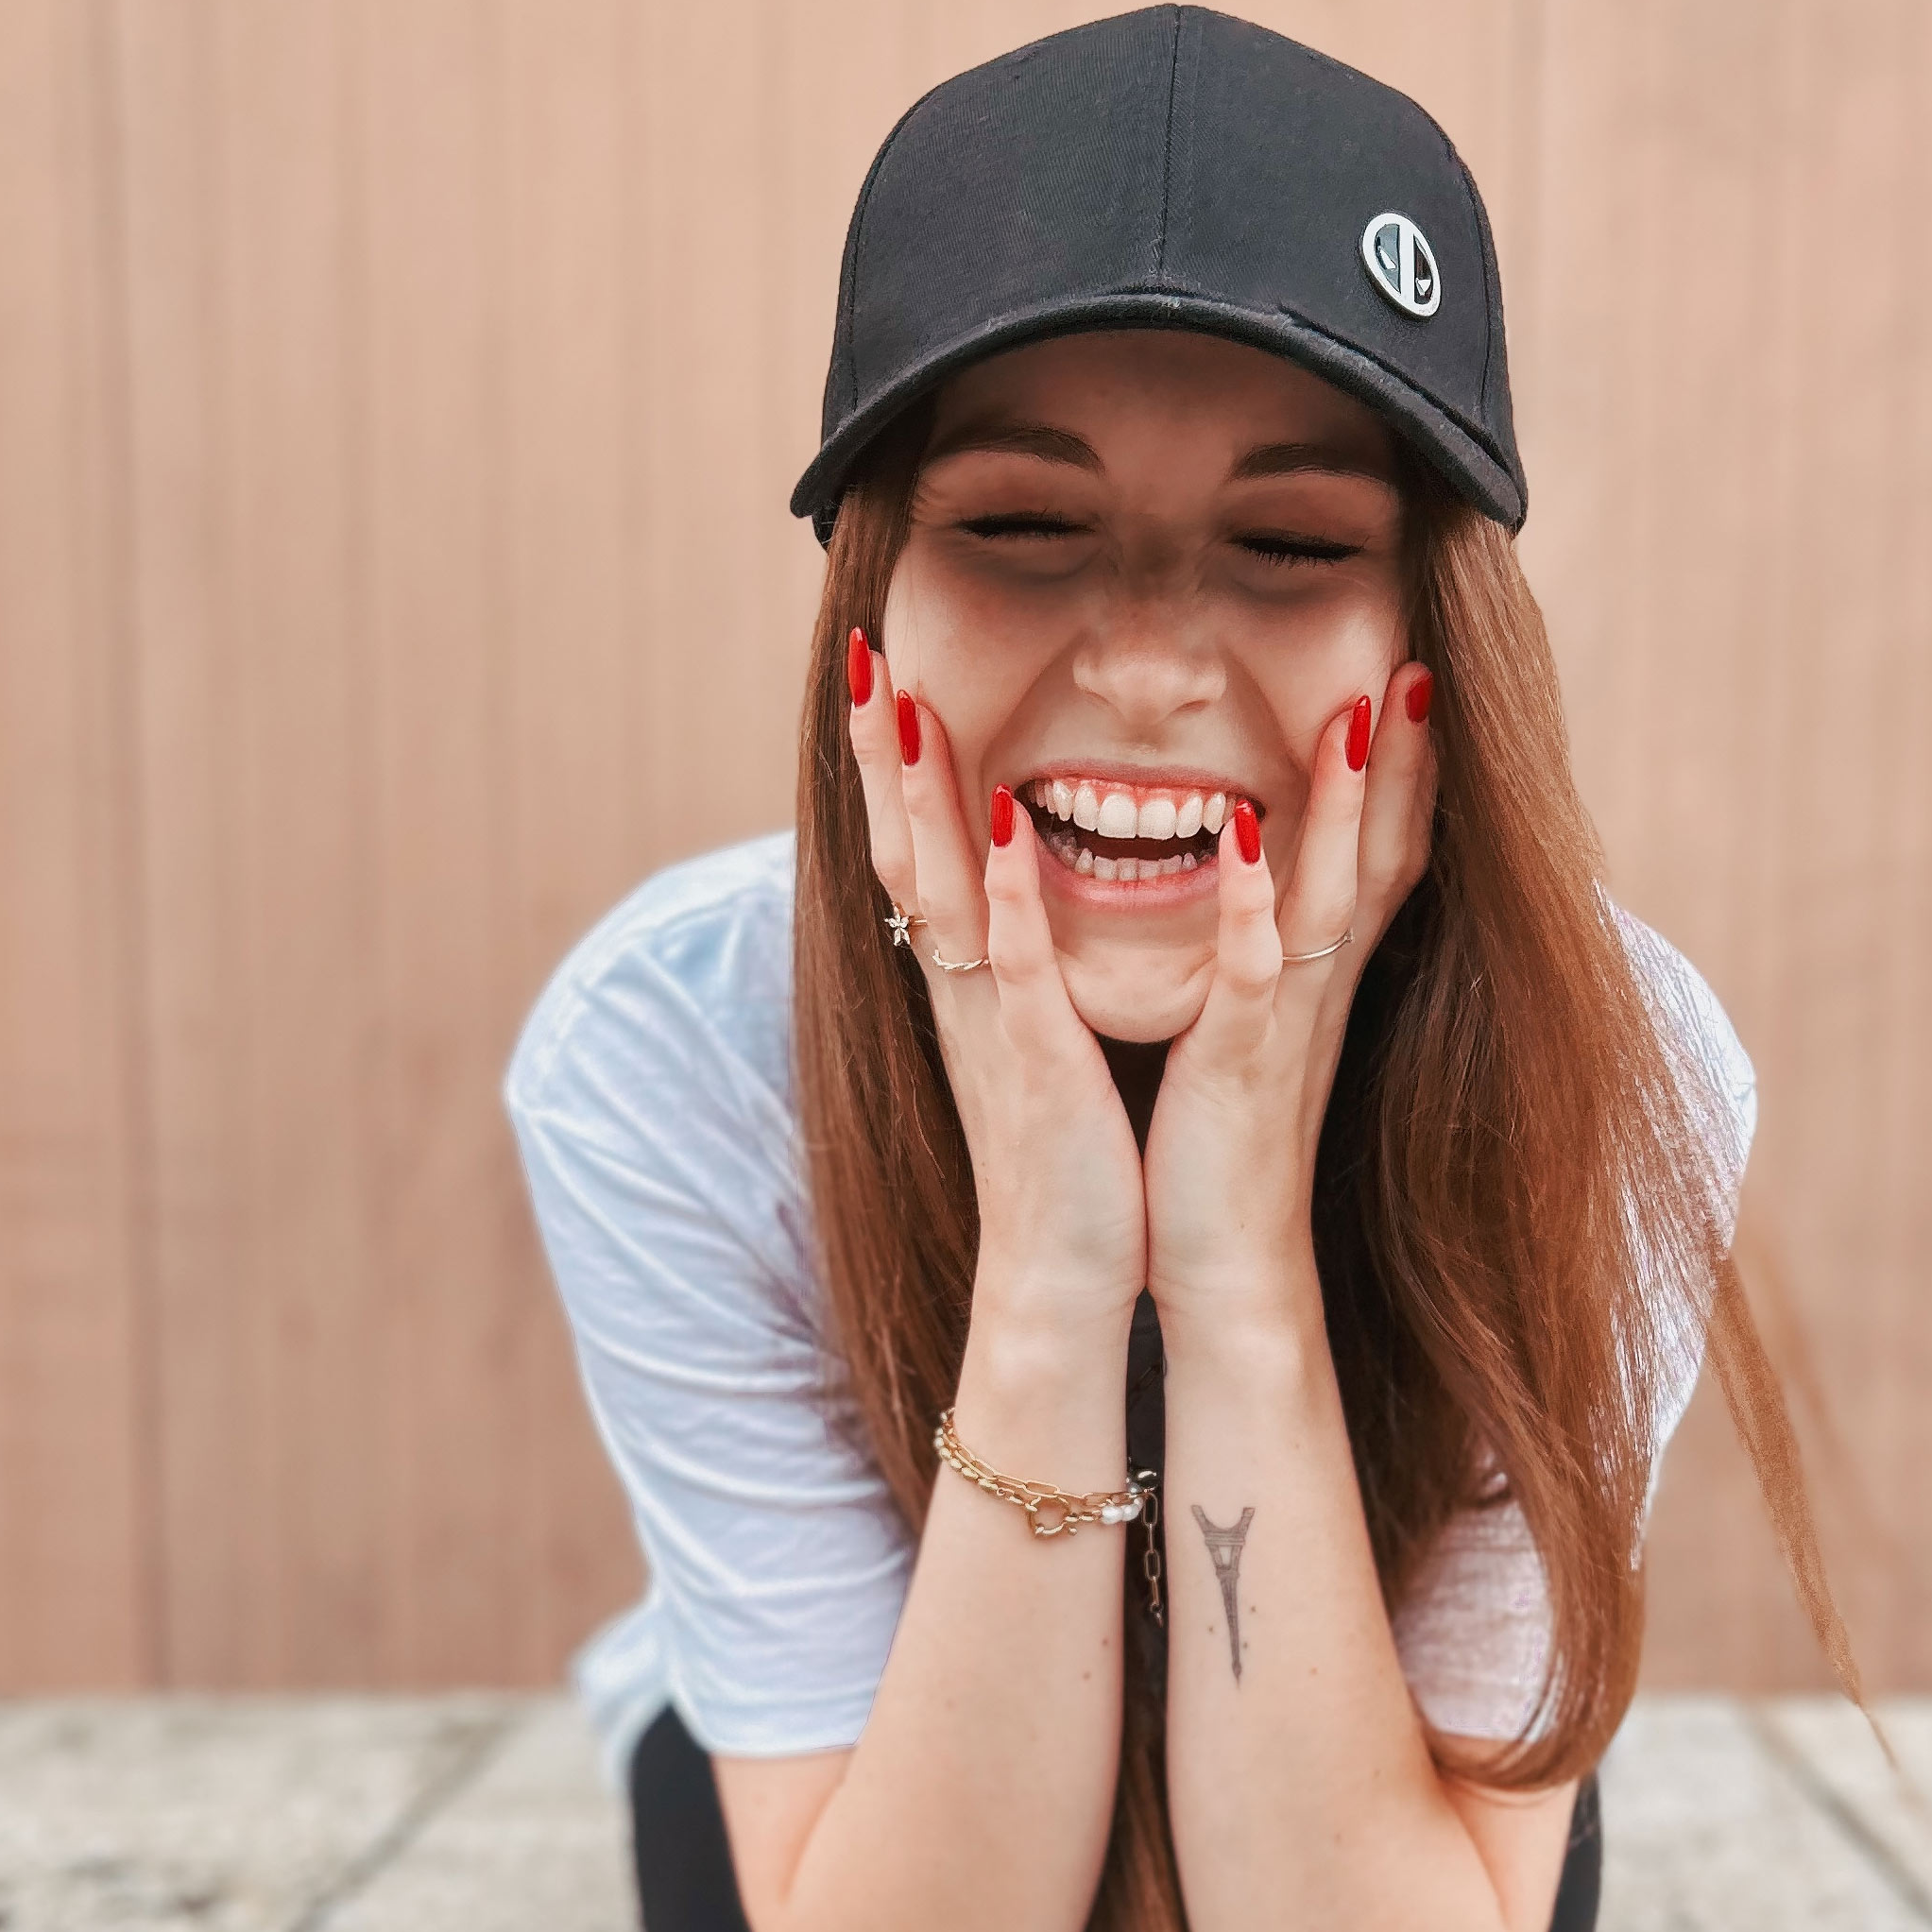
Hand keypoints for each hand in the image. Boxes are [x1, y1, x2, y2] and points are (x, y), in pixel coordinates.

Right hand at [848, 632, 1147, 1333]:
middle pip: (902, 849)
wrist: (1064, 1278)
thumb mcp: (1036, 1047)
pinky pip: (1017, 969)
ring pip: (939, 889)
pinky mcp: (1038, 1069)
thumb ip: (1024, 975)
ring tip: (903, 697)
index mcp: (972, 983)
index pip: (918, 853)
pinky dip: (1005, 895)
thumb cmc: (1069, 1160)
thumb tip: (1021, 912)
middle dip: (882, 752)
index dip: (896, 767)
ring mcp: (992, 1026)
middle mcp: (964, 992)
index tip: (883, 674)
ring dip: (918, 793)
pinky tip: (1000, 823)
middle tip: (862, 652)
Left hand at [1142, 665, 1438, 1321]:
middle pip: (1383, 855)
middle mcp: (1318, 991)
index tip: (1411, 683)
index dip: (1402, 775)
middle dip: (1402, 761)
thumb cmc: (1215, 1148)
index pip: (1375, 858)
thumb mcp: (1246, 1037)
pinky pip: (1253, 971)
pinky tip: (1244, 830)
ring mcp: (1287, 1026)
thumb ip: (1257, 967)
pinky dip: (1251, 900)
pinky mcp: (1240, 1067)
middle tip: (1419, 662)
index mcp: (1312, 981)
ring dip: (1351, 803)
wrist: (1220, 1266)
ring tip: (1362, 708)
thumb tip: (1253, 900)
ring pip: (1336, 894)